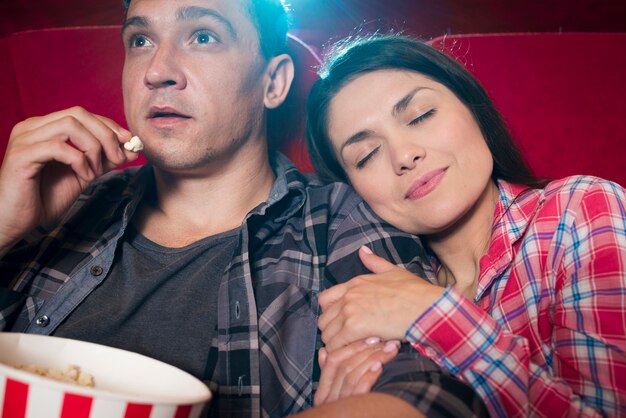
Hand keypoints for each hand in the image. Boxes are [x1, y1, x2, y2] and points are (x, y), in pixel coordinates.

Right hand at [0, 107, 136, 252]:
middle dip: (106, 134)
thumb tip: (132, 149)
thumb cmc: (44, 198)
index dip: (109, 126)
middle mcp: (33, 127)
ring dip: (93, 147)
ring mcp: (25, 139)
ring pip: (70, 126)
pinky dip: (79, 161)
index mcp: (45, 127)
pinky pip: (59, 148)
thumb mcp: (83, 175)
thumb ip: (105, 160)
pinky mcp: (22, 155)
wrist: (15, 221)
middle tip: (120, 156)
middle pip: (78, 114)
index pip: (82, 114)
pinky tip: (84, 176)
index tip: (129, 142)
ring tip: (97, 170)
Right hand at [315, 338, 399, 405]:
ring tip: (391, 350)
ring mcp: (341, 406)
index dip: (351, 347)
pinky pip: (360, 390)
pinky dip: (369, 375)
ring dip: (374, 358)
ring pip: (352, 374)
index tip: (372, 337)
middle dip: (367, 350)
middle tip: (387, 341)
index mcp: (324, 393)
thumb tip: (324, 351)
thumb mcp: (336, 393)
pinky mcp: (355, 411)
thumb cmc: (353, 412)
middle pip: (344, 365)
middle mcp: (329, 399)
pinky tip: (381, 366)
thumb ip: (329, 373)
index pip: (333, 361)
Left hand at [318, 246, 444, 351]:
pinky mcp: (354, 327)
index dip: (330, 314)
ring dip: (336, 344)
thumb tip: (362, 250)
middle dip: (332, 332)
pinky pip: (336, 344)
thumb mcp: (393, 271)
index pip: (325, 299)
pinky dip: (341, 352)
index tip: (341, 324)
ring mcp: (349, 310)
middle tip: (346, 341)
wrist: (425, 306)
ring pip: (327, 333)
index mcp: (354, 283)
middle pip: (323, 319)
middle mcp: (347, 296)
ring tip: (351, 350)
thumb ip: (374, 262)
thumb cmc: (414, 291)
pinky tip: (354, 355)